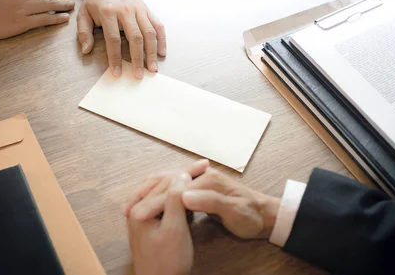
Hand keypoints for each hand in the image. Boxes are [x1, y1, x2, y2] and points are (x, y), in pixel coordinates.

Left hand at [77, 0, 165, 78]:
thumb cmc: (96, 1)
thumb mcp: (83, 13)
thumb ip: (84, 32)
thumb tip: (86, 50)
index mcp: (108, 12)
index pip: (113, 39)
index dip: (115, 58)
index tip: (117, 73)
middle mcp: (126, 11)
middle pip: (135, 37)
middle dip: (137, 58)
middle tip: (138, 75)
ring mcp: (139, 10)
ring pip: (149, 32)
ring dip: (152, 52)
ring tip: (152, 69)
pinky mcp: (148, 10)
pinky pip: (158, 25)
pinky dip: (162, 40)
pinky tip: (161, 53)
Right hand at [125, 160, 280, 238]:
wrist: (267, 216)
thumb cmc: (251, 215)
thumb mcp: (233, 211)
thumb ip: (210, 202)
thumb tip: (183, 195)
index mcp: (206, 181)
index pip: (172, 189)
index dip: (153, 202)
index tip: (136, 214)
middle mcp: (201, 178)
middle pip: (165, 182)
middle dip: (145, 195)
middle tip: (127, 210)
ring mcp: (200, 184)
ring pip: (167, 184)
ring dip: (149, 194)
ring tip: (132, 207)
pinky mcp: (200, 192)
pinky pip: (174, 191)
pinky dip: (159, 197)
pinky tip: (152, 207)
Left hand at [128, 173, 193, 274]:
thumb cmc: (167, 262)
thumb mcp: (175, 229)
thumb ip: (176, 200)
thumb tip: (182, 174)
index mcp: (140, 210)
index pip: (166, 183)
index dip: (187, 172)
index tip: (205, 165)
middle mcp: (136, 210)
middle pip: (162, 184)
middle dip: (183, 173)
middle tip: (203, 165)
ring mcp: (140, 217)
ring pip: (161, 190)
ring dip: (178, 181)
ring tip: (196, 172)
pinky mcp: (148, 224)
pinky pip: (161, 200)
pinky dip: (175, 193)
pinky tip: (186, 191)